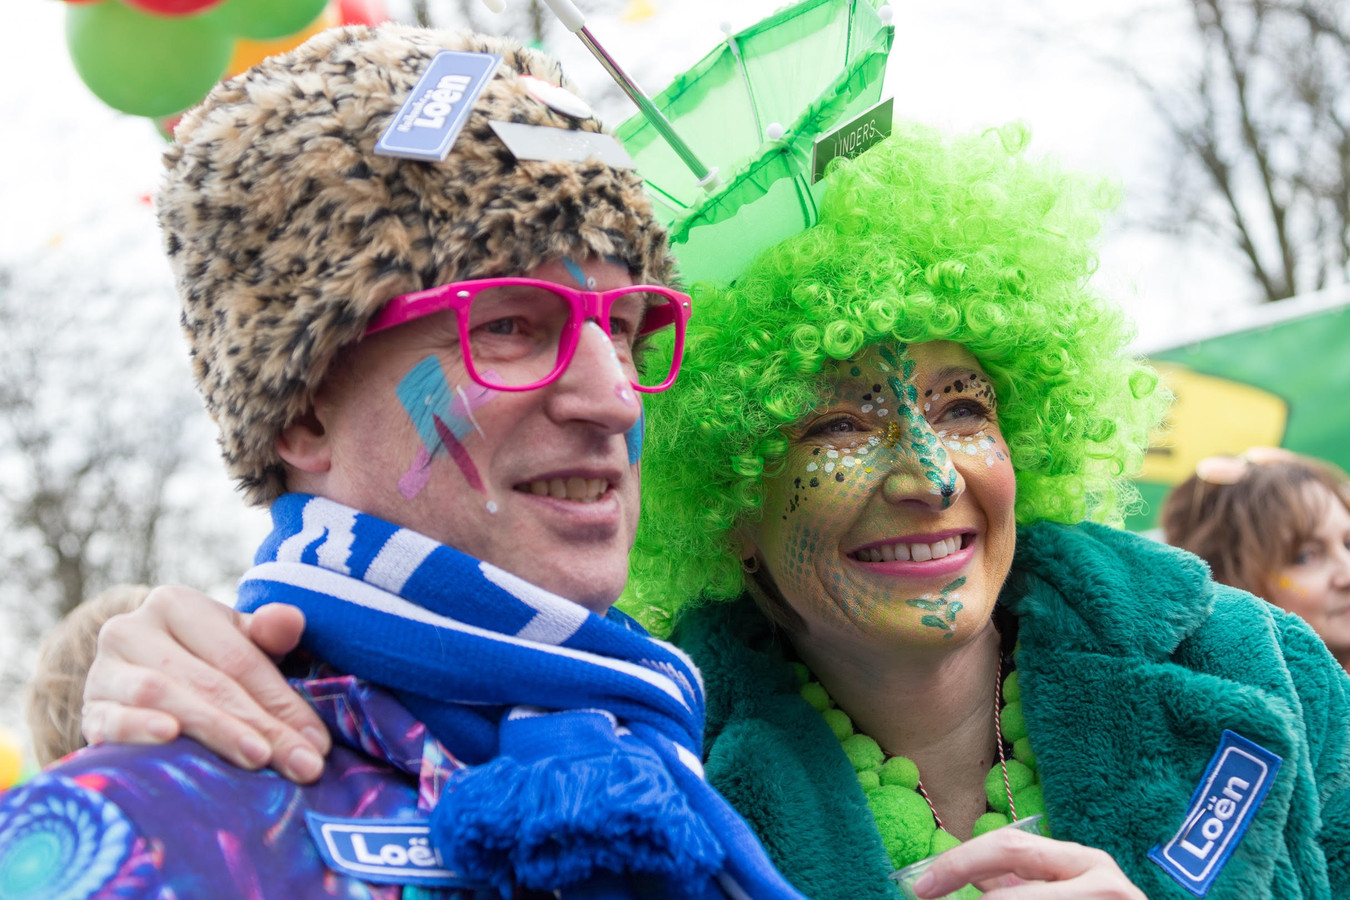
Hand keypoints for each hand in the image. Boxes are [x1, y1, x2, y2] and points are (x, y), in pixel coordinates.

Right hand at [81, 586, 330, 782]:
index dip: (282, 701)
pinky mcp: (88, 708)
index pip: (239, 657)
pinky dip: (139, 728)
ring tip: (256, 757)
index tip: (317, 743)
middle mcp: (133, 628)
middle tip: (301, 764)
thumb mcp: (238, 642)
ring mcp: (104, 669)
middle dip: (261, 726)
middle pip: (209, 681)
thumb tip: (291, 620)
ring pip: (165, 696)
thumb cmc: (204, 662)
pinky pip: (112, 719)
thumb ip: (268, 632)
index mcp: (177, 605)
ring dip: (215, 728)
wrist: (137, 681)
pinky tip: (169, 738)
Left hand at [912, 827, 1145, 898]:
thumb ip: (1017, 882)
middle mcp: (1101, 884)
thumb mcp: (1061, 891)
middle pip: (1011, 884)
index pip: (1008, 846)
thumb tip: (950, 880)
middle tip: (922, 898)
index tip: (916, 885)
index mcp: (1084, 862)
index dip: (956, 863)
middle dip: (962, 886)